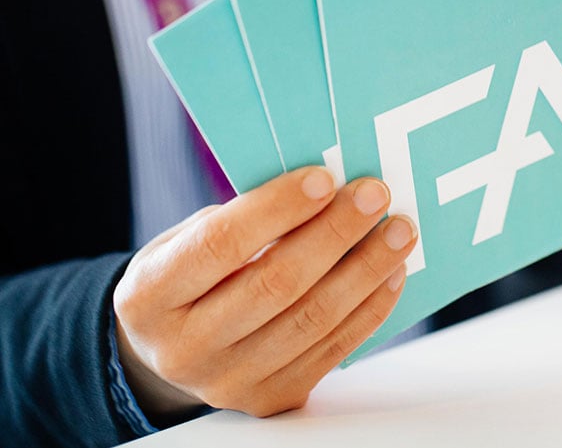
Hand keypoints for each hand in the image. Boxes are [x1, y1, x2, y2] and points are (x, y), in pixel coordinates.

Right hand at [113, 167, 416, 421]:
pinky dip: (370, 306)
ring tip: (397, 230)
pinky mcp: (270, 399)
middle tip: (374, 195)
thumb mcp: (187, 240)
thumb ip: (242, 219)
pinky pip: (333, 349)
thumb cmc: (189, 276)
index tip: (324, 177)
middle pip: (275, 284)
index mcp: (149, 297)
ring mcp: (228, 383)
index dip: (276, 209)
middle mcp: (182, 348)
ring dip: (366, 269)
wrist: (170, 350)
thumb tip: (325, 188)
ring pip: (312, 320)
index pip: (219, 245)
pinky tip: (391, 271)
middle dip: (334, 233)